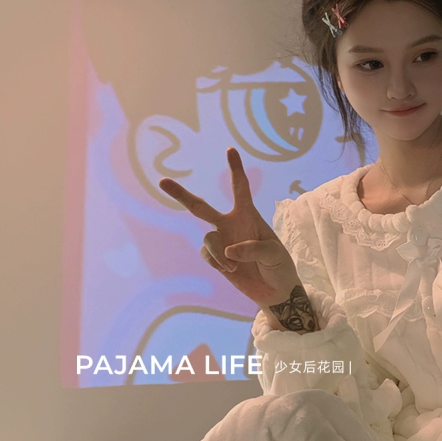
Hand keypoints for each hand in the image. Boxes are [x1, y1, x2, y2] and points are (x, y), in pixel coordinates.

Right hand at [159, 148, 299, 305]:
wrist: (275, 291)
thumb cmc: (280, 266)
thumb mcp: (274, 254)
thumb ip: (254, 248)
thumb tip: (229, 249)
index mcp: (249, 216)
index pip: (240, 189)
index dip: (235, 170)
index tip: (230, 150)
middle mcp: (231, 224)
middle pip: (201, 207)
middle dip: (181, 195)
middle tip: (162, 181)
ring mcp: (222, 241)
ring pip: (208, 238)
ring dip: (218, 253)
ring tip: (233, 266)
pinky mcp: (216, 258)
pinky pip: (207, 254)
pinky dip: (216, 262)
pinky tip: (229, 269)